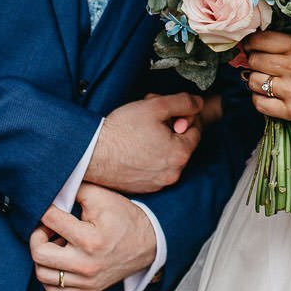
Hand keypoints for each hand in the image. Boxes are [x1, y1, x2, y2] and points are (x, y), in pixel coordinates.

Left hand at [30, 183, 156, 290]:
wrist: (149, 243)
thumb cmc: (124, 218)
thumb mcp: (102, 196)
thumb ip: (74, 190)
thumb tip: (51, 191)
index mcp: (90, 240)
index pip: (50, 220)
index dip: (45, 207)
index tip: (49, 205)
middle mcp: (86, 265)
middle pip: (39, 253)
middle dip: (37, 235)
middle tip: (48, 227)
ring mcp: (86, 281)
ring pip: (42, 274)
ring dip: (43, 256)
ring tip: (55, 244)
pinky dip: (49, 275)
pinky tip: (58, 261)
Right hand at [86, 92, 203, 192]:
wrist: (91, 153)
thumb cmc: (121, 131)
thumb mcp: (155, 106)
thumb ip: (183, 102)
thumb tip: (198, 103)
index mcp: (180, 154)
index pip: (195, 130)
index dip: (183, 116)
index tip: (167, 112)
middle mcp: (173, 173)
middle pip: (181, 144)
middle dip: (170, 128)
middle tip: (151, 119)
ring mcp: (158, 183)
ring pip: (168, 156)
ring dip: (160, 142)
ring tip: (140, 132)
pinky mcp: (144, 188)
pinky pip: (155, 169)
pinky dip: (149, 158)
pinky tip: (134, 147)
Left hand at [241, 31, 290, 129]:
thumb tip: (262, 42)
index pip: (262, 40)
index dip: (251, 43)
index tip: (251, 46)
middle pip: (254, 60)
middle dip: (253, 62)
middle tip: (259, 65)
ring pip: (254, 82)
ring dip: (255, 81)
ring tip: (265, 81)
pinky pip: (260, 104)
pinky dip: (259, 99)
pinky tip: (268, 97)